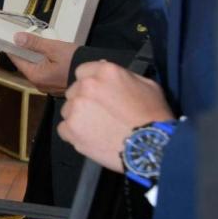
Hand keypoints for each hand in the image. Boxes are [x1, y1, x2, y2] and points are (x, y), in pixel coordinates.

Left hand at [6, 33, 79, 94]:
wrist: (96, 71)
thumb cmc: (75, 60)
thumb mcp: (53, 48)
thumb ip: (34, 43)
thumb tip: (17, 38)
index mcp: (36, 76)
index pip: (18, 61)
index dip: (13, 49)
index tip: (10, 40)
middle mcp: (39, 85)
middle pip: (27, 65)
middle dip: (27, 53)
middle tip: (28, 40)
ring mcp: (48, 87)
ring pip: (37, 69)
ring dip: (37, 58)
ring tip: (41, 46)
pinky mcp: (56, 87)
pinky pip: (46, 74)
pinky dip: (46, 64)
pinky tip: (51, 56)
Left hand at [59, 61, 174, 171]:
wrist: (150, 147)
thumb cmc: (154, 115)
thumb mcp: (147, 85)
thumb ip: (123, 76)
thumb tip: (105, 72)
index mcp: (104, 71)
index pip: (83, 71)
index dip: (90, 83)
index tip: (98, 94)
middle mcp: (86, 86)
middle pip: (74, 91)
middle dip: (84, 101)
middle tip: (100, 114)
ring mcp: (75, 107)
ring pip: (68, 110)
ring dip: (78, 117)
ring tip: (97, 129)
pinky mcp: (70, 129)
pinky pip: (63, 129)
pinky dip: (73, 134)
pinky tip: (90, 139)